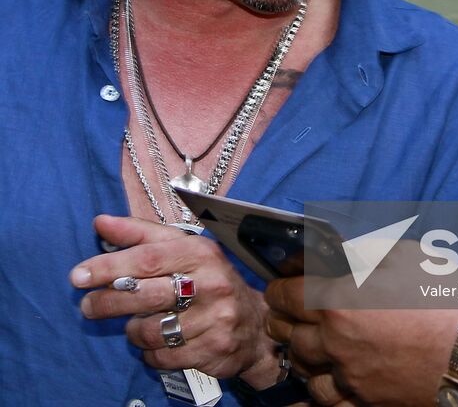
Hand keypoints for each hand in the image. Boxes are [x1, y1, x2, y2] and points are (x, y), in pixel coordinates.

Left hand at [70, 214, 280, 386]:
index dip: (110, 266)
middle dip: (108, 302)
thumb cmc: (209, 280)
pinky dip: (150, 353)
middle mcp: (211, 282)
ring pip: (150, 331)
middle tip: (88, 306)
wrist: (256, 324)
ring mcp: (214, 318)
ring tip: (139, 324)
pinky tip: (158, 344)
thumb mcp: (184, 250)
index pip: (149, 258)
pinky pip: (161, 357)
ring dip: (134, 331)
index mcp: (202, 252)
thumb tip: (101, 222)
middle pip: (145, 295)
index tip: (79, 275)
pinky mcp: (213, 350)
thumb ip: (142, 235)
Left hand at [264, 272, 457, 405]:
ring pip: (304, 372)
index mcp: (339, 302)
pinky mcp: (364, 402)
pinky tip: (323, 382)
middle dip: (283, 320)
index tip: (280, 284)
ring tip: (306, 344)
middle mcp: (335, 343)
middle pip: (288, 335)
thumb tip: (343, 252)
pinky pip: (326, 403)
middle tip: (285, 312)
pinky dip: (319, 391)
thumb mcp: (405, 256)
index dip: (279, 287)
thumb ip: (366, 253)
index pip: (287, 295)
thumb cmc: (442, 299)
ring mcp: (348, 377)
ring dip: (301, 355)